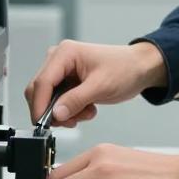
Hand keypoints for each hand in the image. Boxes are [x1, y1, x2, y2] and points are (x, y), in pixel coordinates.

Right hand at [25, 40, 167, 127]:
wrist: (138, 69)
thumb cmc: (125, 69)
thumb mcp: (101, 86)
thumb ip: (75, 100)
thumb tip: (55, 114)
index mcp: (65, 53)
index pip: (42, 82)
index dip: (40, 106)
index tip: (42, 125)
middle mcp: (59, 59)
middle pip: (40, 91)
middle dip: (54, 111)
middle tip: (73, 121)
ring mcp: (61, 70)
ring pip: (48, 99)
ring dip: (65, 112)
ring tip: (87, 112)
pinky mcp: (66, 81)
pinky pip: (57, 102)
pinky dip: (70, 110)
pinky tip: (87, 109)